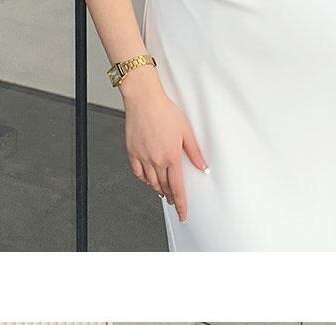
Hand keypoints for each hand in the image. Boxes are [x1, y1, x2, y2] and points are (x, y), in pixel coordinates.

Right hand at [121, 66, 208, 221]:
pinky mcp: (133, 152)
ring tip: (164, 192)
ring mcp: (143, 157)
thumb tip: (203, 166)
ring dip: (159, 189)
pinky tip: (149, 179)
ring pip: (152, 182)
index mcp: (171, 157)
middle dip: (171, 197)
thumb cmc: (164, 111)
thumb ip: (194, 152)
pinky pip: (138, 173)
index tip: (183, 214)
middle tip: (175, 201)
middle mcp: (156, 160)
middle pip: (165, 187)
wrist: (144, 100)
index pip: (178, 188)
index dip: (181, 204)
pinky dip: (145, 179)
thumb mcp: (186, 131)